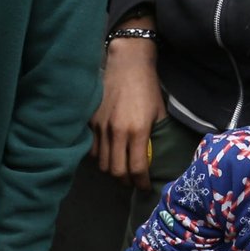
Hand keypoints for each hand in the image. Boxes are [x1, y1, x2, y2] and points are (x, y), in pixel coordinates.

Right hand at [92, 37, 163, 188]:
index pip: (137, 168)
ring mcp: (101, 127)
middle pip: (116, 172)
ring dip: (112, 170)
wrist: (127, 63)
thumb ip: (154, 137)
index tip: (144, 187)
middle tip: (132, 180)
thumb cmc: (147, 87)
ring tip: (120, 168)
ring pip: (102, 163)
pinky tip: (109, 153)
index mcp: (138, 131)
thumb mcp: (158, 113)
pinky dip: (101, 157)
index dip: (141, 182)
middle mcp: (117, 132)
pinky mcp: (91, 121)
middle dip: (125, 181)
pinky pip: (93, 149)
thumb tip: (153, 158)